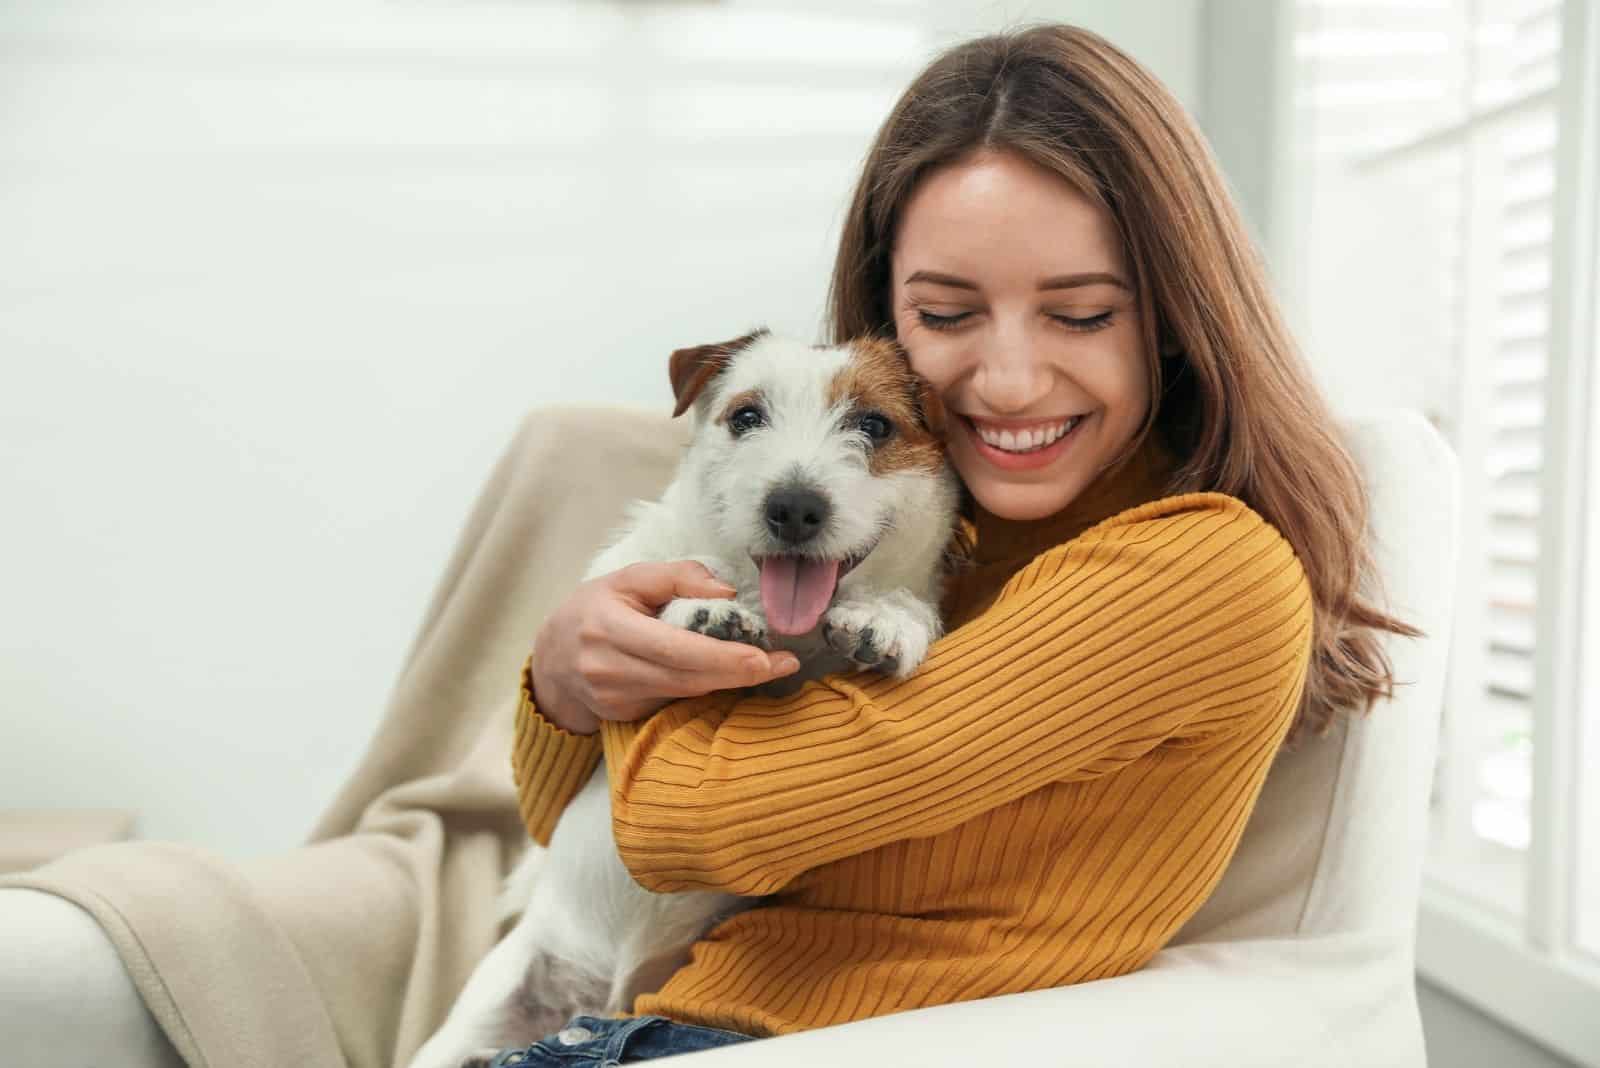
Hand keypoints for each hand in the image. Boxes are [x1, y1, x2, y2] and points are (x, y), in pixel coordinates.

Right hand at [529, 561, 801, 734]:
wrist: (552, 659)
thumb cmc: (595, 609)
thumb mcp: (628, 578)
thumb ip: (677, 576)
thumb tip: (726, 592)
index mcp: (608, 627)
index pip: (673, 648)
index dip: (721, 657)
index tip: (763, 658)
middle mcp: (608, 668)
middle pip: (686, 678)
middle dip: (739, 673)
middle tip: (783, 664)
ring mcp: (614, 698)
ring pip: (684, 693)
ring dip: (728, 681)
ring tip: (768, 666)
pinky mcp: (623, 716)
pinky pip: (673, 701)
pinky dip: (703, 688)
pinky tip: (725, 675)